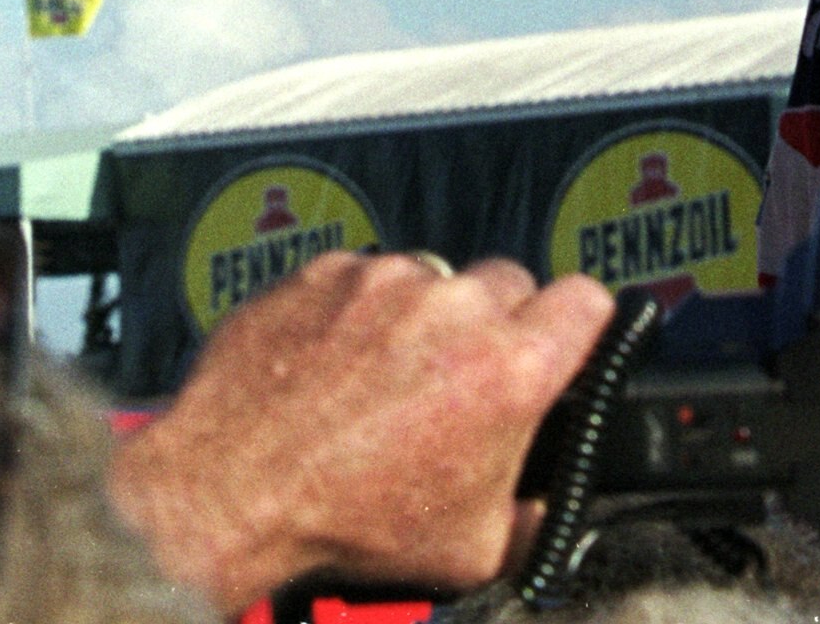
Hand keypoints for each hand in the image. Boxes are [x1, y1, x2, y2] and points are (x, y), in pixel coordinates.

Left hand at [110, 250, 613, 608]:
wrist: (231, 494)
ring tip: (383, 383)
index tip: (563, 342)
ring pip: (434, 279)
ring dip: (423, 318)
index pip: (588, 302)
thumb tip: (549, 509)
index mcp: (509, 370)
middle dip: (494, 326)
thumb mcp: (470, 551)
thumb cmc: (346, 525)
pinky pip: (366, 278)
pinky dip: (359, 312)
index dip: (579, 326)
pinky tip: (335, 368)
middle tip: (459, 381)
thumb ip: (530, 518)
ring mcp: (389, 279)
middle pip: (509, 284)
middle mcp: (456, 307)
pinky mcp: (331, 269)